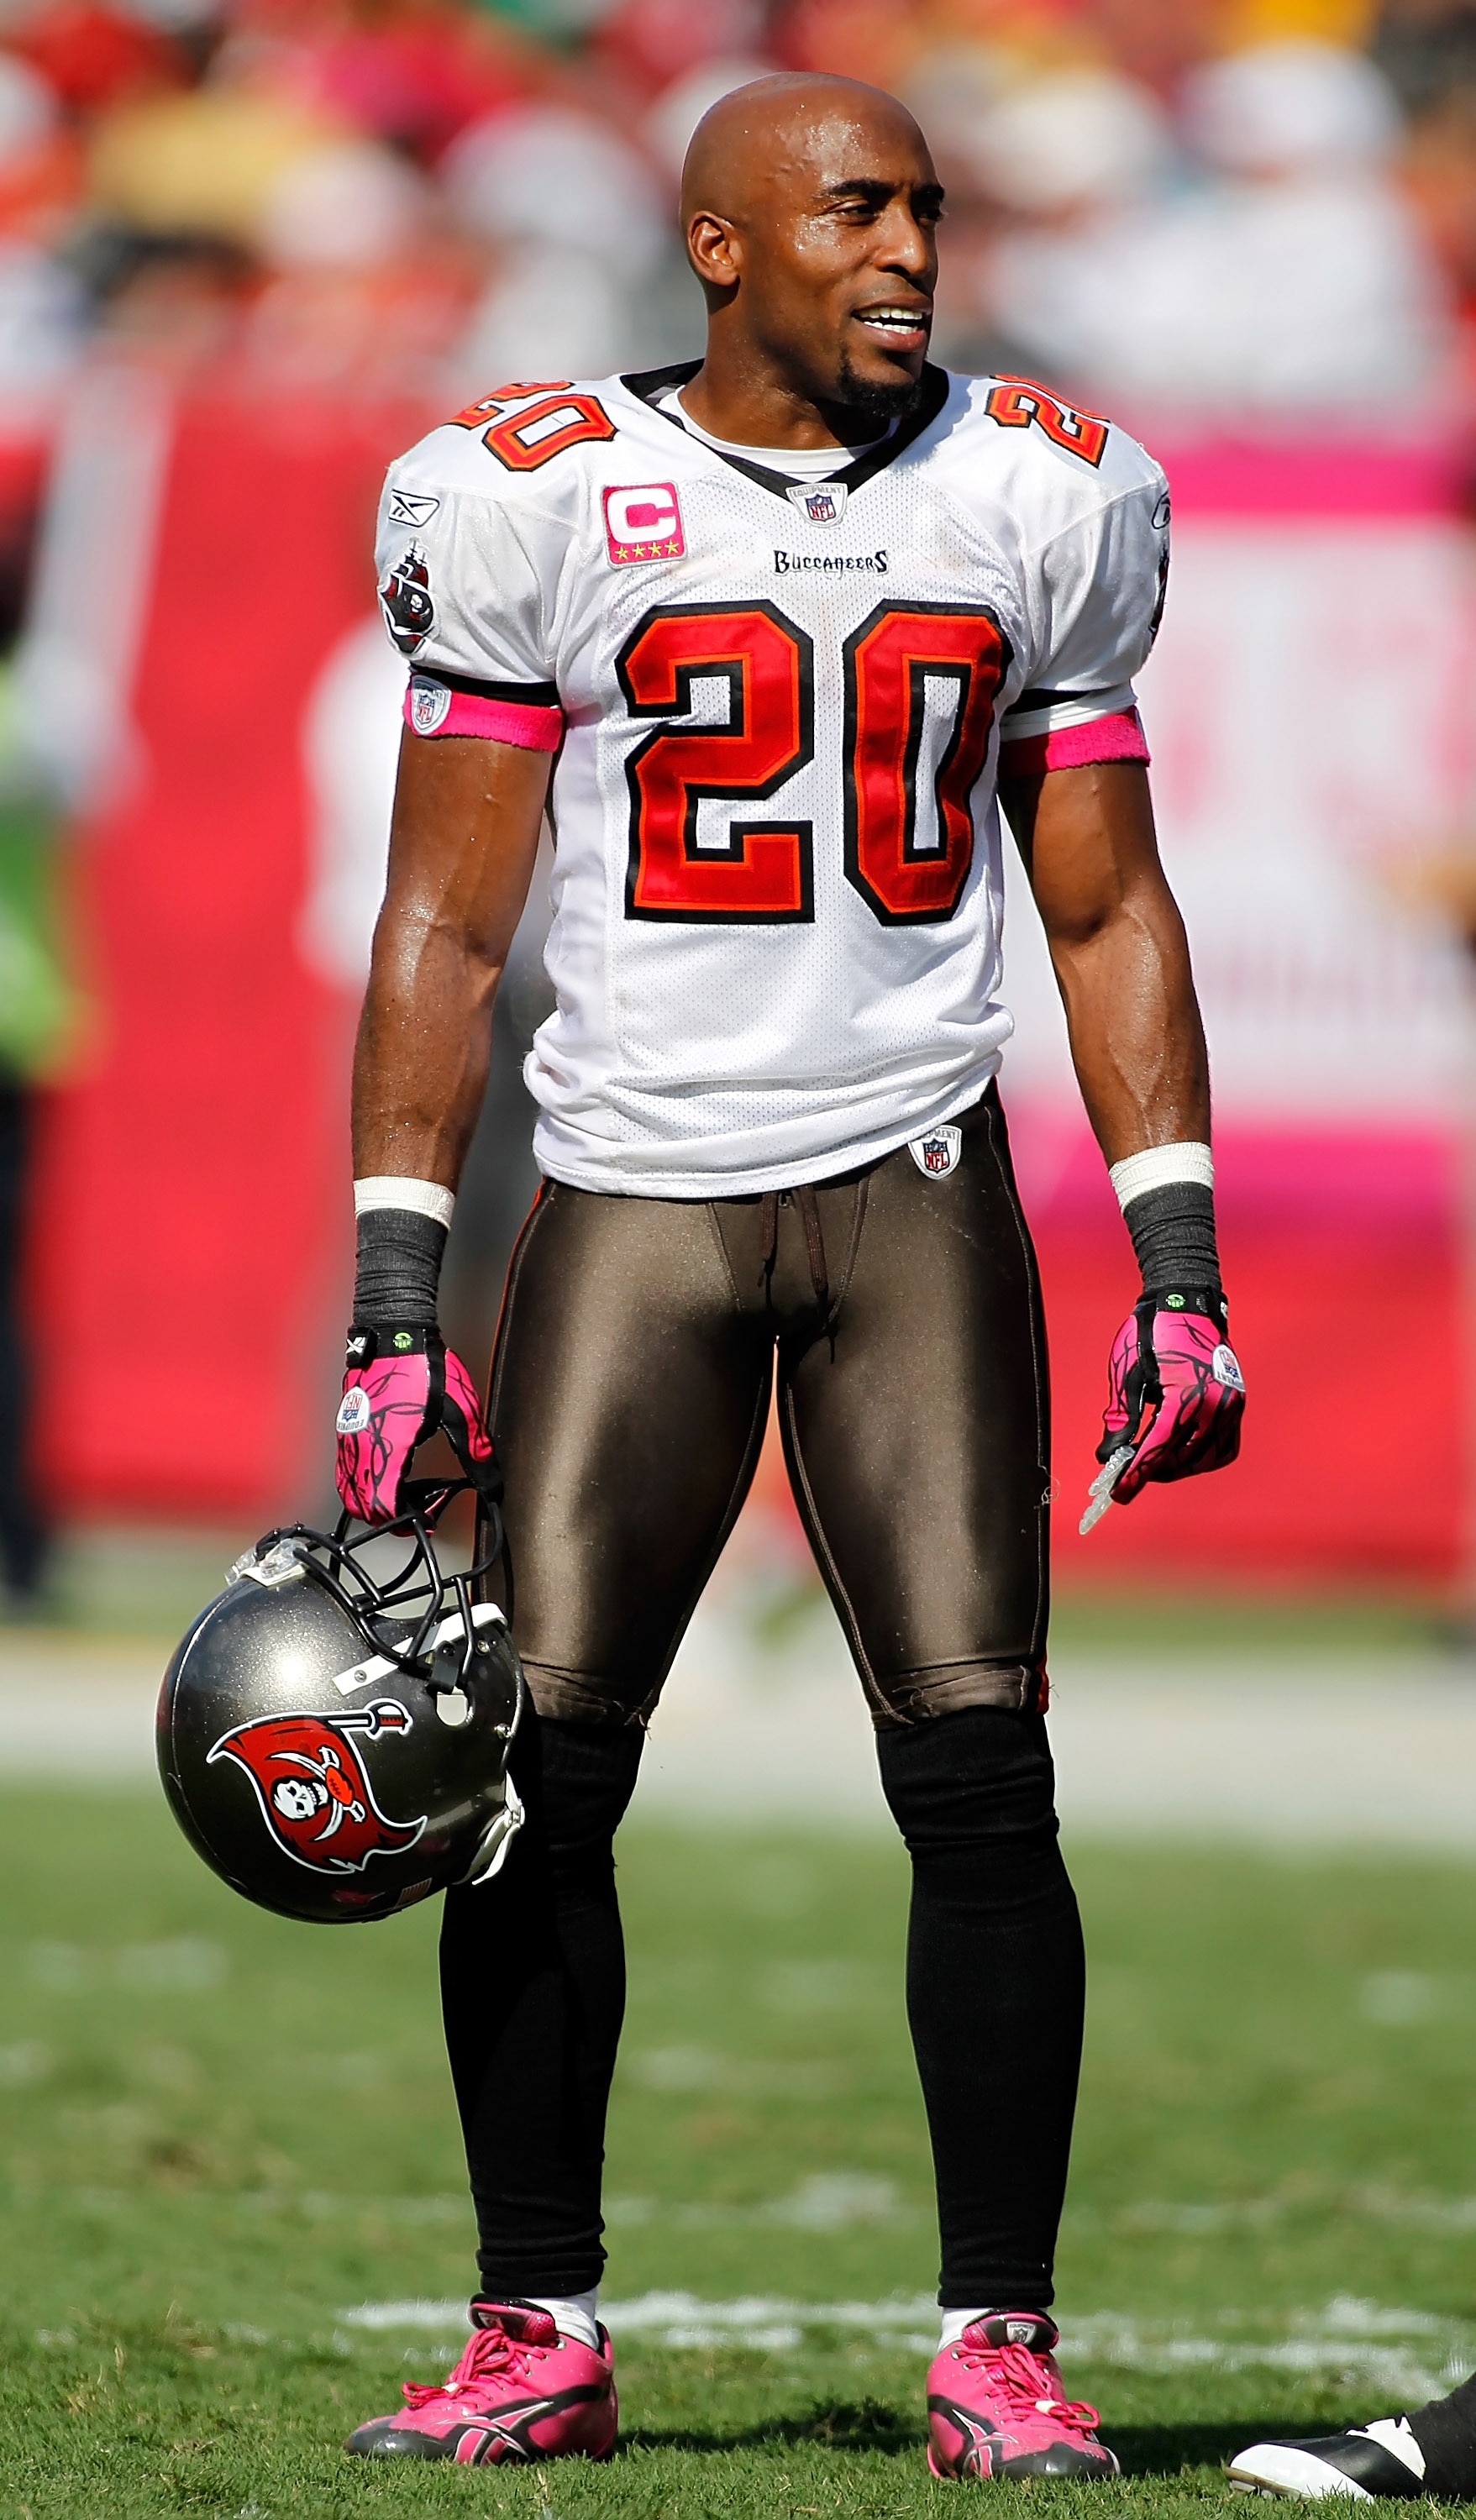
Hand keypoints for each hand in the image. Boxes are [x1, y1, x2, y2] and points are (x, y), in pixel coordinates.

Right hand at [335, 1327, 497, 1524]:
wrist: (395, 1334)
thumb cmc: (424, 1366)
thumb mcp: (459, 1410)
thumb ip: (475, 1449)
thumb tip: (491, 1480)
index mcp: (390, 1445)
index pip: (384, 1504)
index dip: (405, 1521)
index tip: (426, 1518)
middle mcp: (363, 1445)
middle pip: (362, 1506)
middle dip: (388, 1518)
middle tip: (418, 1512)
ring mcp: (350, 1437)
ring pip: (349, 1490)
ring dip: (373, 1503)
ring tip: (404, 1496)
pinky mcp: (347, 1428)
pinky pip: (346, 1469)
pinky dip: (363, 1483)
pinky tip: (388, 1473)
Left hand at [1097, 1296, 1243, 1504]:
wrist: (1186, 1302)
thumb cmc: (1151, 1332)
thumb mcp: (1127, 1371)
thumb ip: (1120, 1415)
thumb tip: (1108, 1453)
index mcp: (1185, 1393)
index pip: (1157, 1447)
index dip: (1135, 1474)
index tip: (1117, 1494)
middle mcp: (1215, 1404)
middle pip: (1181, 1458)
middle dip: (1152, 1471)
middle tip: (1128, 1474)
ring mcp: (1231, 1406)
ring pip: (1204, 1459)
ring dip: (1176, 1468)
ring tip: (1152, 1464)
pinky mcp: (1237, 1405)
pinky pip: (1224, 1448)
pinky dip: (1202, 1458)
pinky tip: (1181, 1456)